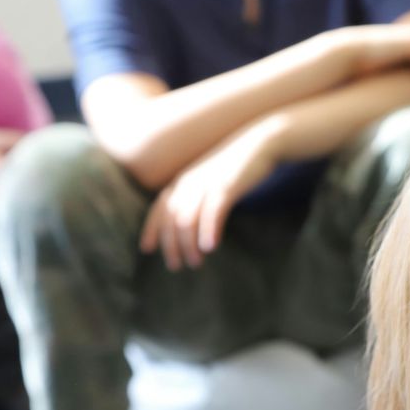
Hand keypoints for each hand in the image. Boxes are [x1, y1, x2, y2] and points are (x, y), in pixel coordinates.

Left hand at [139, 123, 279, 269]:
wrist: (262, 142)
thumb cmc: (238, 165)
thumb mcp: (212, 179)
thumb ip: (199, 195)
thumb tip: (193, 219)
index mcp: (184, 180)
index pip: (160, 208)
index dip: (151, 229)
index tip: (147, 249)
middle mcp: (190, 182)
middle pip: (170, 218)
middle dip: (170, 245)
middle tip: (176, 266)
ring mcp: (207, 184)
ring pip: (187, 219)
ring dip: (188, 244)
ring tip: (195, 263)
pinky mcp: (226, 187)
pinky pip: (212, 212)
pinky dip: (208, 230)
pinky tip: (210, 247)